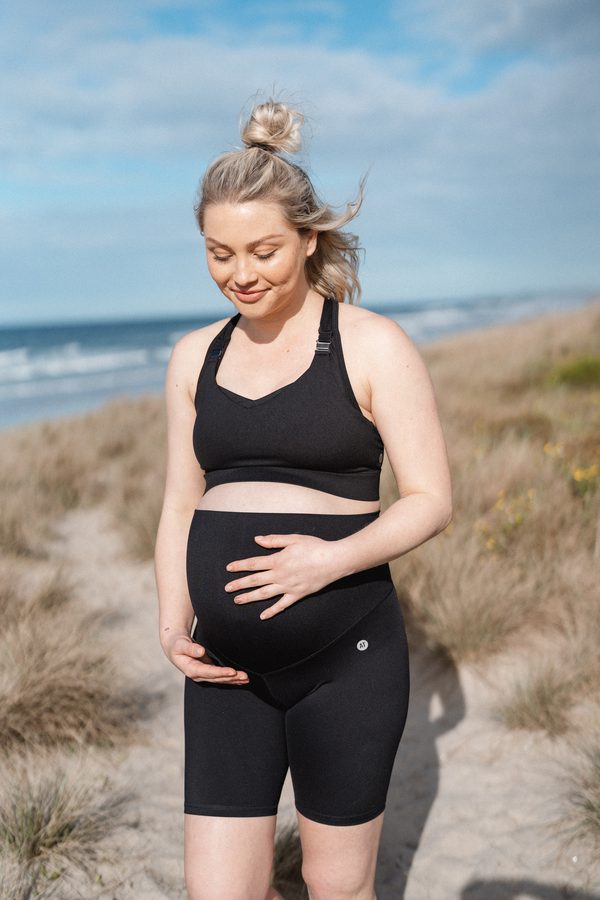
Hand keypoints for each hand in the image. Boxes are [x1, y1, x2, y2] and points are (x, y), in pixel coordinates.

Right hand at [163, 633, 248, 684]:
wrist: (175, 647)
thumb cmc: (177, 645)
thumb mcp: (180, 645)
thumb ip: (190, 648)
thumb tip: (201, 652)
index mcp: (191, 670)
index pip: (209, 672)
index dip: (221, 673)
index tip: (232, 671)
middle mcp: (199, 675)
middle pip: (217, 678)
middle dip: (231, 678)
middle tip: (244, 676)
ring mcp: (204, 674)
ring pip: (221, 679)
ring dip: (233, 680)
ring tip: (246, 678)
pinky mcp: (209, 672)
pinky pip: (221, 677)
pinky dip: (231, 678)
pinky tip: (241, 680)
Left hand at [224, 533, 338, 618]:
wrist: (333, 560)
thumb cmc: (314, 547)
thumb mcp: (293, 539)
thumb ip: (274, 540)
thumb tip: (258, 539)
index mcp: (278, 560)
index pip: (254, 564)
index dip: (240, 566)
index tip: (229, 569)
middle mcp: (280, 575)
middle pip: (255, 580)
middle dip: (240, 584)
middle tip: (227, 589)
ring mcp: (288, 587)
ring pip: (265, 594)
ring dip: (250, 597)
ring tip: (237, 601)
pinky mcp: (297, 594)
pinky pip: (282, 605)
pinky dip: (272, 611)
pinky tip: (263, 616)